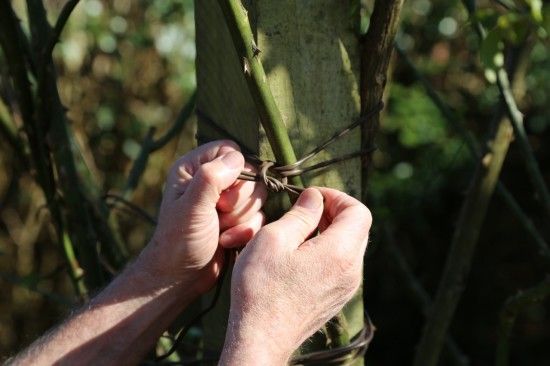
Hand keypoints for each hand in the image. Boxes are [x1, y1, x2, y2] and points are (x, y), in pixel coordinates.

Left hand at [139, 140, 266, 294]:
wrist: (181, 278)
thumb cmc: (179, 240)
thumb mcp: (192, 207)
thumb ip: (211, 178)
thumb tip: (238, 158)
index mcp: (194, 168)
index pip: (230, 150)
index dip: (236, 170)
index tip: (223, 193)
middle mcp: (212, 180)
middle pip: (250, 174)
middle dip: (239, 200)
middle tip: (219, 213)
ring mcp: (227, 200)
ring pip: (257, 196)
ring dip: (242, 217)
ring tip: (221, 230)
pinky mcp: (239, 219)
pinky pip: (260, 216)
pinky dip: (246, 231)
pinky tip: (227, 242)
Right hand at [220, 188, 371, 364]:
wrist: (260, 338)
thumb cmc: (262, 288)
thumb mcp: (274, 239)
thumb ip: (300, 215)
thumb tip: (315, 198)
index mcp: (340, 252)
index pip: (359, 211)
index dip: (337, 197)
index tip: (312, 197)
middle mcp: (352, 271)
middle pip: (358, 228)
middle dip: (334, 212)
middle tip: (305, 210)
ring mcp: (346, 287)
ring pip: (350, 246)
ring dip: (330, 231)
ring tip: (299, 231)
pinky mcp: (337, 298)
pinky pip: (342, 264)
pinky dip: (328, 250)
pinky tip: (300, 255)